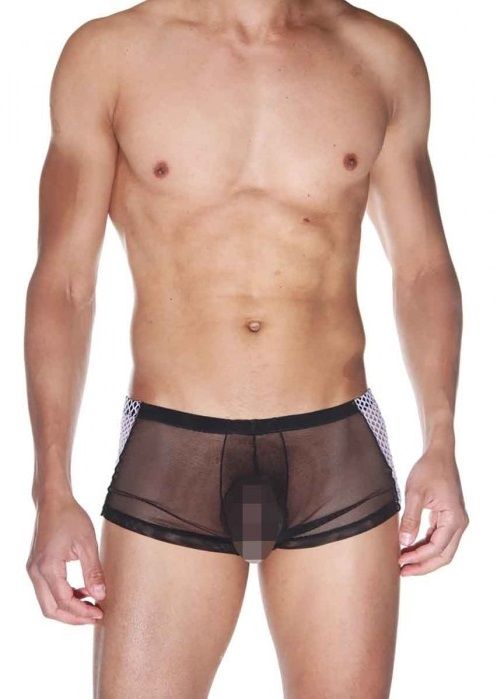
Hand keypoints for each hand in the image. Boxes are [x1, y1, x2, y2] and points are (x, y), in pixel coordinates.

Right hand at [26, 495, 105, 623]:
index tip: (100, 614)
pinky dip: (63, 596)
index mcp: (48, 567)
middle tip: (95, 616)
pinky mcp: (36, 567)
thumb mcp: (87, 543)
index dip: (82, 612)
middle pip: (51, 609)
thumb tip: (100, 596)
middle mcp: (36, 572)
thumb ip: (93, 571)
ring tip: (91, 604)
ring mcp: (33, 570)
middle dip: (73, 617)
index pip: (64, 601)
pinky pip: (47, 591)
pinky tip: (82, 591)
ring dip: (68, 608)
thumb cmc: (71, 517)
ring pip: (47, 602)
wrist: (53, 501)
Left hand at [398, 449, 468, 575]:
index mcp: (454, 519)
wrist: (439, 454)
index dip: (418, 558)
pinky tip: (409, 548)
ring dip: (424, 558)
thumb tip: (404, 543)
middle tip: (402, 572)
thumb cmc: (428, 470)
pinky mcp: (447, 518)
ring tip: (403, 562)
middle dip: (423, 566)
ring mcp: (454, 521)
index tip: (400, 562)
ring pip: (442, 549)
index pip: (437, 548)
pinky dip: (425, 546)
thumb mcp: (415, 493)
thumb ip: (410, 519)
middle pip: (443, 555)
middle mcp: (459, 523)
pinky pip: (438, 539)